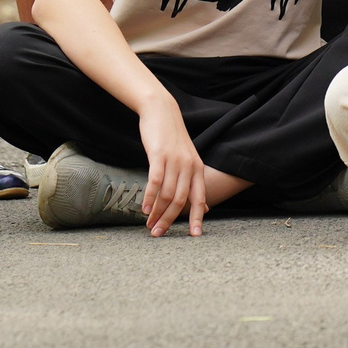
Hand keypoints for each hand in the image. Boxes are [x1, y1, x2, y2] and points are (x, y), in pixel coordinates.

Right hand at [138, 99, 211, 236]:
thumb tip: (204, 208)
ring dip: (157, 212)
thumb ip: (193, 182)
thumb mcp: (188, 160)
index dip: (197, 218)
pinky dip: (149, 197)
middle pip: (181, 201)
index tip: (193, 236)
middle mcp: (189, 166)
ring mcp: (175, 161)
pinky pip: (155, 182)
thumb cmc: (172, 139)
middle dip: (169, 220)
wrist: (162, 112)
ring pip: (167, 194)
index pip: (200, 198)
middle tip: (158, 233)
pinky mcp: (159, 155)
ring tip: (149, 224)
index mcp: (198, 169)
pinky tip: (143, 208)